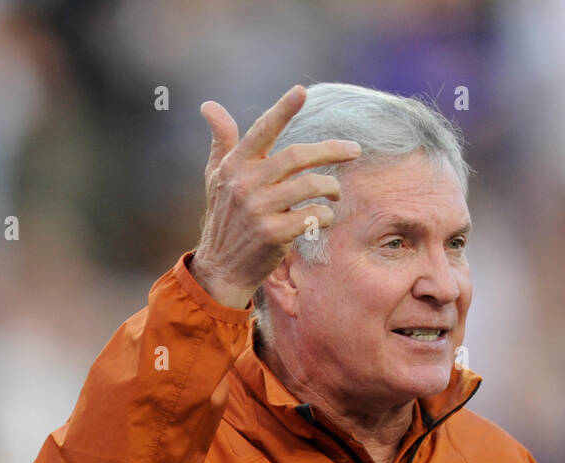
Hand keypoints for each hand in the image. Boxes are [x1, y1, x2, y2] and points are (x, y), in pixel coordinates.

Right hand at [191, 86, 361, 307]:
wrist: (222, 269)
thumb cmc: (224, 220)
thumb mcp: (216, 179)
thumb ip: (222, 142)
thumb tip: (209, 106)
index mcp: (235, 165)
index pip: (262, 130)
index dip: (283, 110)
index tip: (302, 91)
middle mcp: (246, 183)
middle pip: (297, 156)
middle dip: (331, 150)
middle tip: (354, 149)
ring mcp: (260, 209)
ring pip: (310, 186)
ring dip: (330, 188)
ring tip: (335, 192)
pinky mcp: (274, 234)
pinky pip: (312, 216)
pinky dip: (325, 216)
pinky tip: (324, 219)